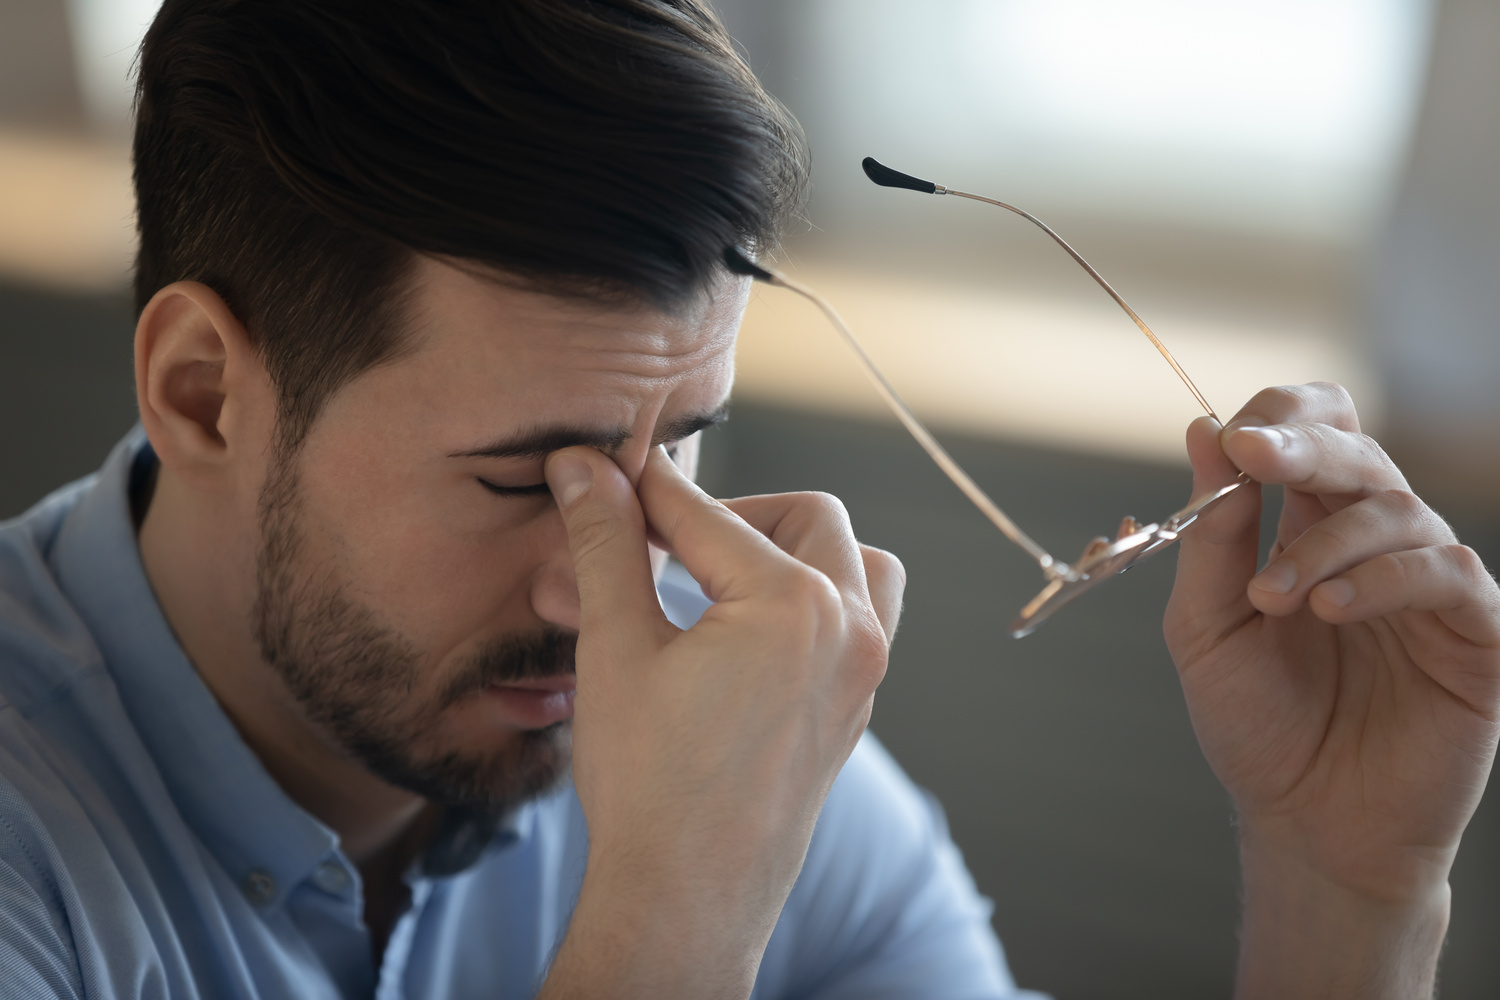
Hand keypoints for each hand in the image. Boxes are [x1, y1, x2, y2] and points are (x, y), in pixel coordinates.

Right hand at [537, 446, 902, 999]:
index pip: (708, 514)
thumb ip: (607, 543)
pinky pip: (860, 618)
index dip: (644, 491)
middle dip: (734, 513)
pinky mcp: (857, 705)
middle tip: (666, 541)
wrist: (688, 896)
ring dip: (794, 549)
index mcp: (792, 605)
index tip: (604, 474)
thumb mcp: (616, 647)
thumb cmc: (650, 783)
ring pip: (854, 563)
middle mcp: (848, 629)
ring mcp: (864, 671)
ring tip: (721, 577)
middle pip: (807, 515)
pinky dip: (814, 598)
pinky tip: (745, 628)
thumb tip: (585, 466)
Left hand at [1165, 382, 1499, 998]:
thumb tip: (1202, 430)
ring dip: (1327, 541)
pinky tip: (1331, 608)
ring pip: (1400, 512)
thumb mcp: (1206, 627)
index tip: (1232, 433)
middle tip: (1252, 454)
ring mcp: (1428, 588)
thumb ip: (1211, 537)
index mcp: (1309, 530)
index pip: (1315, 436)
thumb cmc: (1256, 726)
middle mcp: (1373, 546)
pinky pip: (1450, 576)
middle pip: (1359, 454)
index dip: (1282, 416)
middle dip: (1304, 445)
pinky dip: (1386, 579)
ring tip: (1273, 595)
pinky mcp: (1475, 637)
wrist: (1306, 826)